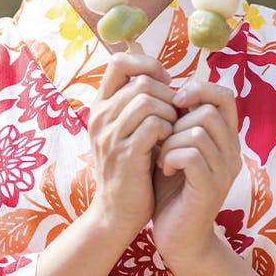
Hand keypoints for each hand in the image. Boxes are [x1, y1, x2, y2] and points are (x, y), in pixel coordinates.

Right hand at [86, 52, 179, 239]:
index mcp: (100, 107)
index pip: (118, 63)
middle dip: (167, 95)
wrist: (116, 212)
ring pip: (148, 100)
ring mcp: (110, 136)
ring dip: (170, 113)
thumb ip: (137, 105)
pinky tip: (169, 144)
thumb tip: (163, 77)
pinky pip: (153, 125)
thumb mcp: (126, 131)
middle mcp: (100, 117)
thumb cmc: (130, 168)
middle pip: (140, 81)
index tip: (164, 82)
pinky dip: (168, 130)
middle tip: (175, 115)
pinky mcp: (126, 155)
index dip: (146, 65)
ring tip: (172, 130)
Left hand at [150, 80, 241, 268]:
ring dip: (171, 141)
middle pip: (209, 110)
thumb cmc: (171, 189)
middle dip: (177, 120)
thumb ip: (177, 121)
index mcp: (225, 138)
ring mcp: (224, 172)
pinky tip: (165, 170)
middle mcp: (232, 153)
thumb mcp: (174, 147)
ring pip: (199, 131)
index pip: (225, 95)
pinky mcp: (210, 189)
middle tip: (164, 141)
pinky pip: (191, 155)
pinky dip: (171, 157)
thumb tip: (164, 87)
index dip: (199, 88)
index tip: (175, 100)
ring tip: (163, 158)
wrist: (178, 238)